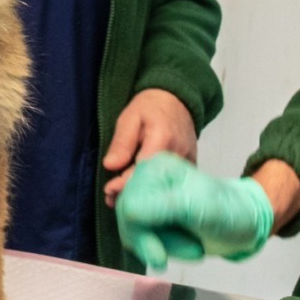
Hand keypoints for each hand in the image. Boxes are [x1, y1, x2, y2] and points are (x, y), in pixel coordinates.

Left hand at [103, 89, 196, 206]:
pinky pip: (173, 185)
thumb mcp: (129, 118)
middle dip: (130, 194)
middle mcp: (177, 155)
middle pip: (153, 185)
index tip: (109, 190)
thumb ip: (121, 142)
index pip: (142, 171)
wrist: (177, 100)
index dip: (124, 184)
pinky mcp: (190, 168)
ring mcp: (186, 163)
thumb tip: (110, 165)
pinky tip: (141, 195)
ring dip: (142, 196)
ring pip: (163, 187)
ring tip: (121, 199)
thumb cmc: (150, 107)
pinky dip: (156, 190)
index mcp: (162, 140)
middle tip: (110, 199)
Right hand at [115, 153, 272, 267]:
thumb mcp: (197, 208)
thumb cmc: (228, 211)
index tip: (161, 256)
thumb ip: (161, 207)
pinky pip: (143, 239)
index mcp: (155, 167)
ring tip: (195, 249)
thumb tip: (128, 212)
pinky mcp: (154, 216)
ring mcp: (150, 198)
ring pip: (134, 232)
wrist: (247, 224)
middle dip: (156, 241)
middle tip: (192, 252)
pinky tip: (188, 248)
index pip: (129, 203)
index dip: (141, 231)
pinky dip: (165, 249)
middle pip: (128, 218)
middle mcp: (147, 180)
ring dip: (164, 247)